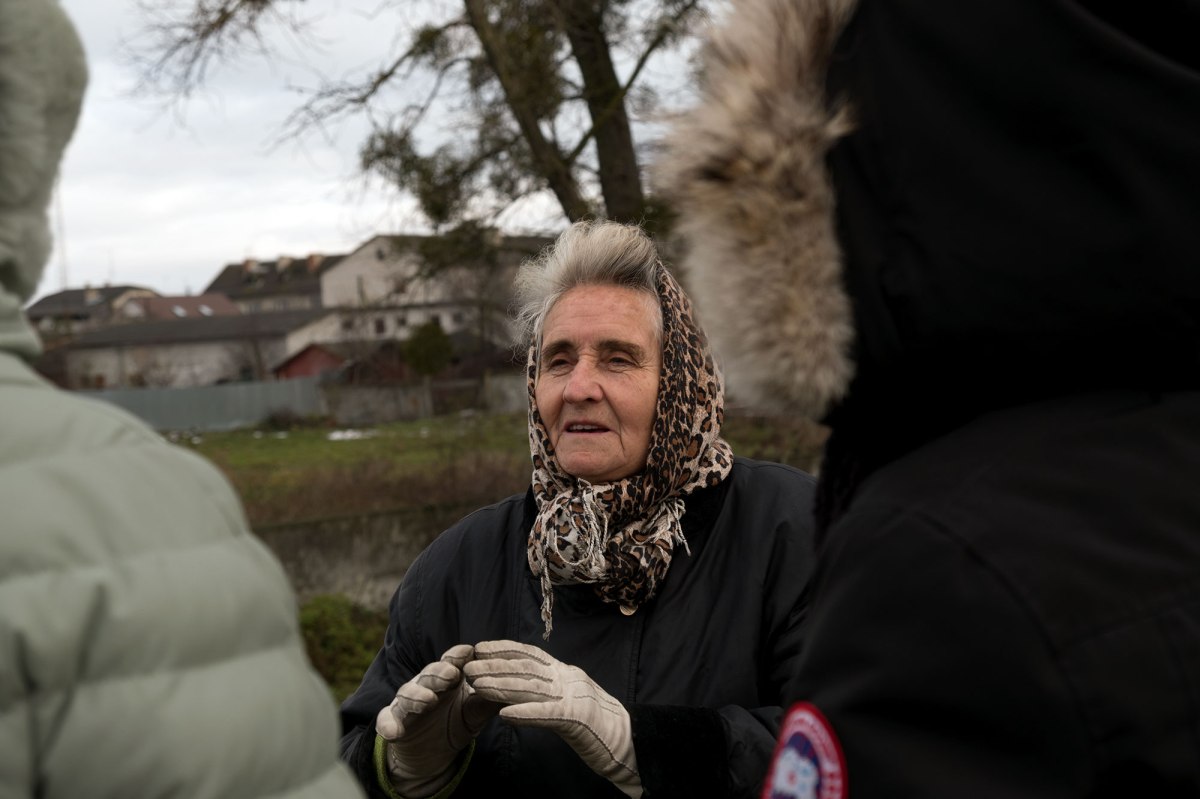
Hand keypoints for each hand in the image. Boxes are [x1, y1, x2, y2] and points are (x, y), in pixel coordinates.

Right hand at [376, 644, 499, 796]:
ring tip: (427, 700)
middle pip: (429, 674)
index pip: (452, 662)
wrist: (430, 755)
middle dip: (439, 673)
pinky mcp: (392, 723)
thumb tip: (517, 687)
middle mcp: (424, 686)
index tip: (469, 651)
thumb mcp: (475, 714)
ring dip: (416, 695)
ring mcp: (407, 704)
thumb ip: (490, 700)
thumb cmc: (454, 722)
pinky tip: (393, 732)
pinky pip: (386, 721)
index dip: (458, 656)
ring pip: (407, 694)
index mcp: (446, 679)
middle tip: (450, 674)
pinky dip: (388, 725)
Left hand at [465, 640, 641, 798]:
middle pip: (527, 669)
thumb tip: (516, 694)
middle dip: (495, 666)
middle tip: (468, 667)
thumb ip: (547, 694)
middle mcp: (569, 679)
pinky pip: (549, 714)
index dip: (505, 649)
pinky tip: (506, 714)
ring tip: (477, 686)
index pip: (531, 656)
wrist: (629, 742)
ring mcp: (575, 697)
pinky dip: (527, 713)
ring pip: (533, 688)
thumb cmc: (598, 727)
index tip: (480, 647)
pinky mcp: (580, 719)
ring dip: (502, 686)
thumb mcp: (569, 703)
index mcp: (566, 674)